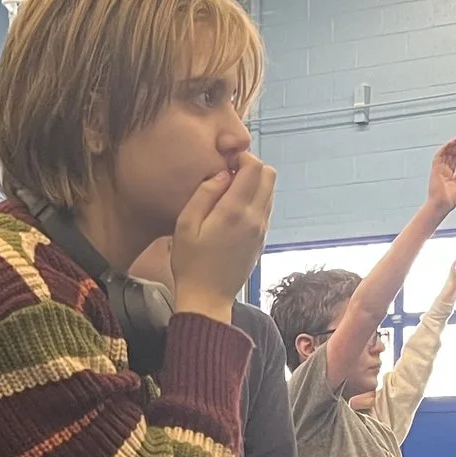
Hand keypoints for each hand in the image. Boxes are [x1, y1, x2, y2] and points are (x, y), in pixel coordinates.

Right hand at [170, 156, 275, 315]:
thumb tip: (222, 174)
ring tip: (228, 193)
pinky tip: (233, 210)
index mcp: (235, 212)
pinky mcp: (261, 239)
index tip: (224, 163)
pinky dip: (255, 200)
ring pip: (271, 191)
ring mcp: (261, 230)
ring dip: (254, 184)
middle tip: (228, 175)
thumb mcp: (185, 225)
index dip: (241, 157)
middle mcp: (255, 218)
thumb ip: (204, 194)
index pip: (254, 168)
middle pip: (270, 175)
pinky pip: (266, 208)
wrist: (207, 298)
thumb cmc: (190, 263)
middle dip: (251, 167)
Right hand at [424, 138, 455, 219]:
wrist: (441, 205)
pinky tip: (451, 143)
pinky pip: (439, 156)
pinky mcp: (435, 170)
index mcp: (448, 176)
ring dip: (452, 146)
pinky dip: (445, 149)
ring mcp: (438, 170)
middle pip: (450, 156)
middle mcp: (443, 172)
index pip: (454, 161)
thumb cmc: (448, 201)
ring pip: (445, 154)